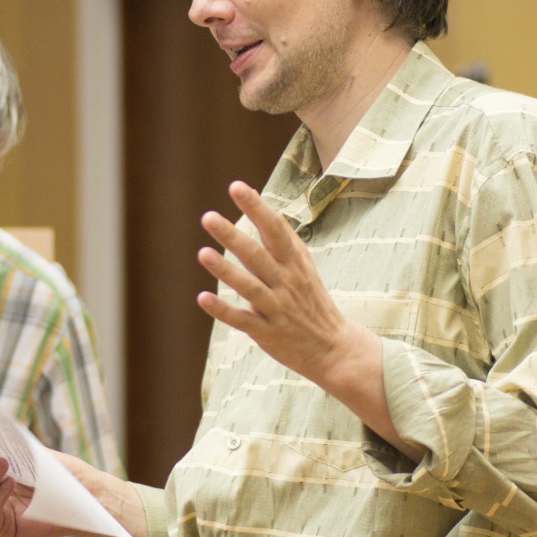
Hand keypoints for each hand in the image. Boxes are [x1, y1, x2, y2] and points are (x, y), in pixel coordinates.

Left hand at [196, 182, 422, 459]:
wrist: (334, 349)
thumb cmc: (313, 303)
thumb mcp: (305, 268)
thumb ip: (284, 242)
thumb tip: (264, 211)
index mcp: (295, 264)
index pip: (275, 229)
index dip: (256, 207)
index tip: (237, 187)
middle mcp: (286, 283)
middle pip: (258, 255)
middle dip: (233, 236)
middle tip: (208, 217)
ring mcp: (277, 308)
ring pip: (249, 286)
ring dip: (226, 270)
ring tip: (202, 253)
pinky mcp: (267, 333)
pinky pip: (242, 320)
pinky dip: (222, 310)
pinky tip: (202, 297)